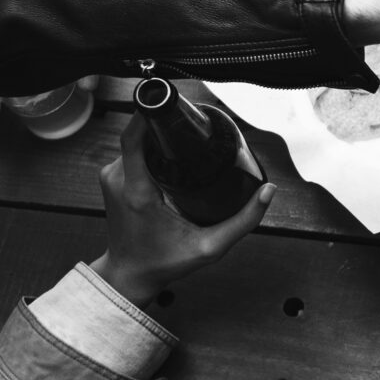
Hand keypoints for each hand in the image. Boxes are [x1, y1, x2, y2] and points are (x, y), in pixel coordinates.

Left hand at [90, 115, 270, 302]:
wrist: (129, 275)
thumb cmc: (164, 262)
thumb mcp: (210, 247)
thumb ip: (243, 221)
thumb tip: (268, 191)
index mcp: (137, 191)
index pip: (134, 136)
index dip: (149, 113)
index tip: (173, 104)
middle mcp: (119, 179)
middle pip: (138, 133)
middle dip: (164, 124)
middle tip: (194, 126)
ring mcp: (111, 177)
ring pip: (135, 140)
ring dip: (157, 135)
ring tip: (185, 138)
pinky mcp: (111, 178)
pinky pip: (130, 150)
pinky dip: (148, 146)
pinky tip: (170, 151)